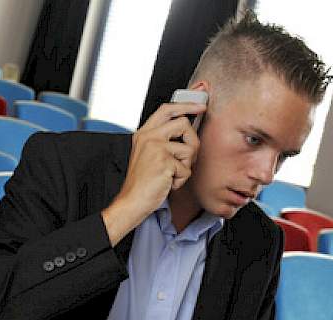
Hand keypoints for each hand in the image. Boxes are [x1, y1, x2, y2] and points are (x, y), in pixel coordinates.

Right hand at [101, 102, 205, 245]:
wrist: (132, 201)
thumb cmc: (143, 182)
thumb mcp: (150, 155)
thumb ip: (164, 140)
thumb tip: (189, 130)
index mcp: (144, 134)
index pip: (166, 109)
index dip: (186, 105)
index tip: (200, 104)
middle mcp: (148, 137)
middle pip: (183, 123)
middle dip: (192, 141)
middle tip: (188, 157)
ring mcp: (155, 148)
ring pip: (189, 148)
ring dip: (186, 165)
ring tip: (172, 174)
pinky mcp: (164, 162)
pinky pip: (187, 169)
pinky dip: (181, 180)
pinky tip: (168, 183)